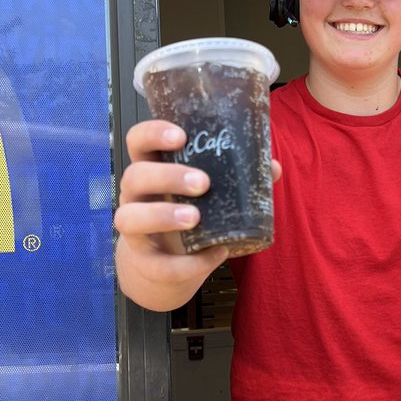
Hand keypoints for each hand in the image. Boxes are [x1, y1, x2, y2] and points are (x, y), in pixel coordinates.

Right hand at [114, 120, 280, 308]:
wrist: (166, 267)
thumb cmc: (190, 215)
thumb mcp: (210, 194)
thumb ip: (238, 178)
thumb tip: (273, 167)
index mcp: (152, 169)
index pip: (137, 140)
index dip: (152, 133)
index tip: (181, 136)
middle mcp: (136, 196)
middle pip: (134, 175)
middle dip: (167, 176)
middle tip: (203, 183)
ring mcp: (134, 230)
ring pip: (128, 218)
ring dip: (162, 215)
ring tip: (195, 218)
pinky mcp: (144, 263)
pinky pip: (157, 264)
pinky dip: (188, 263)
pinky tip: (216, 254)